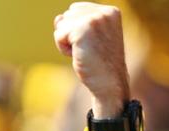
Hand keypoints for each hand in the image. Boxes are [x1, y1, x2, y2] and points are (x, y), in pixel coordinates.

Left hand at [54, 2, 129, 117]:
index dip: (76, 29)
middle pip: (67, 15)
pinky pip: (59, 35)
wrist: (109, 83)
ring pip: (61, 24)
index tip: (91, 43)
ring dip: (66, 42)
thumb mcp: (88, 39)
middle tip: (88, 50)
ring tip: (84, 52)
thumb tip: (57, 18)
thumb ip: (74, 23)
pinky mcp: (83, 30)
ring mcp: (94, 19)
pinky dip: (63, 48)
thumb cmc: (98, 63)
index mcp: (110, 11)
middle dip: (70, 35)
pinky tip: (77, 55)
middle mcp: (105, 12)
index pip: (76, 9)